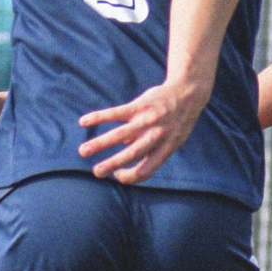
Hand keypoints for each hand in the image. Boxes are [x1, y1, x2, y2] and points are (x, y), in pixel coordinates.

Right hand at [77, 77, 207, 183]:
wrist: (188, 93)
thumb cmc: (177, 122)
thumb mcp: (172, 141)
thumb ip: (151, 150)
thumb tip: (124, 156)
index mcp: (165, 150)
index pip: (145, 171)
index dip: (129, 177)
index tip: (117, 175)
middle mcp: (156, 137)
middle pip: (131, 154)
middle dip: (112, 165)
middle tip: (96, 172)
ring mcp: (147, 120)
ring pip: (120, 135)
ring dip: (100, 144)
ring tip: (83, 151)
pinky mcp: (138, 106)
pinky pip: (115, 113)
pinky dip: (98, 117)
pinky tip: (84, 121)